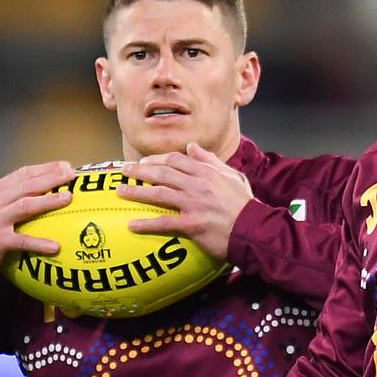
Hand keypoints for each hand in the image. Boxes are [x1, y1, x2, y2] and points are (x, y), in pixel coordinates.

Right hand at [0, 161, 75, 281]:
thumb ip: (15, 199)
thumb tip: (51, 191)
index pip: (22, 174)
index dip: (45, 168)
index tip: (66, 166)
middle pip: (25, 186)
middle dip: (50, 178)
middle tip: (71, 175)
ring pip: (24, 206)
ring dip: (47, 201)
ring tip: (68, 198)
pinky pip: (21, 241)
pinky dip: (39, 243)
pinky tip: (56, 247)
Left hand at [120, 143, 253, 260]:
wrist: (255, 229)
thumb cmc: (246, 205)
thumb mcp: (233, 176)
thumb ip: (211, 161)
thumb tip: (192, 147)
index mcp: (207, 172)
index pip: (175, 159)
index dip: (156, 159)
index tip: (143, 161)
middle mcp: (197, 184)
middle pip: (162, 172)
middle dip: (140, 170)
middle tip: (123, 171)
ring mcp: (194, 204)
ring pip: (159, 193)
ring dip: (137, 192)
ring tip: (120, 192)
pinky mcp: (192, 224)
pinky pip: (164, 222)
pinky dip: (147, 224)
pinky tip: (132, 225)